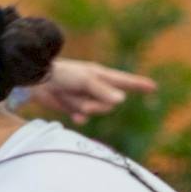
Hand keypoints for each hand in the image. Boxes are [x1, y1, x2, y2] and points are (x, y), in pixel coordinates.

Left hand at [28, 59, 156, 123]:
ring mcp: (85, 97)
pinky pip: (83, 117)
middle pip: (109, 104)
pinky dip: (79, 116)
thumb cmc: (63, 74)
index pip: (125, 81)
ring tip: (72, 100)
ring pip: (96, 111)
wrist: (36, 81)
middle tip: (84, 102)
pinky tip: (73, 115)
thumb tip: (121, 100)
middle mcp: (96, 87)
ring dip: (85, 108)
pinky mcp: (73, 106)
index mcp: (101, 76)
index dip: (139, 85)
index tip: (153, 87)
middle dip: (98, 106)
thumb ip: (102, 90)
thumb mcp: (85, 80)